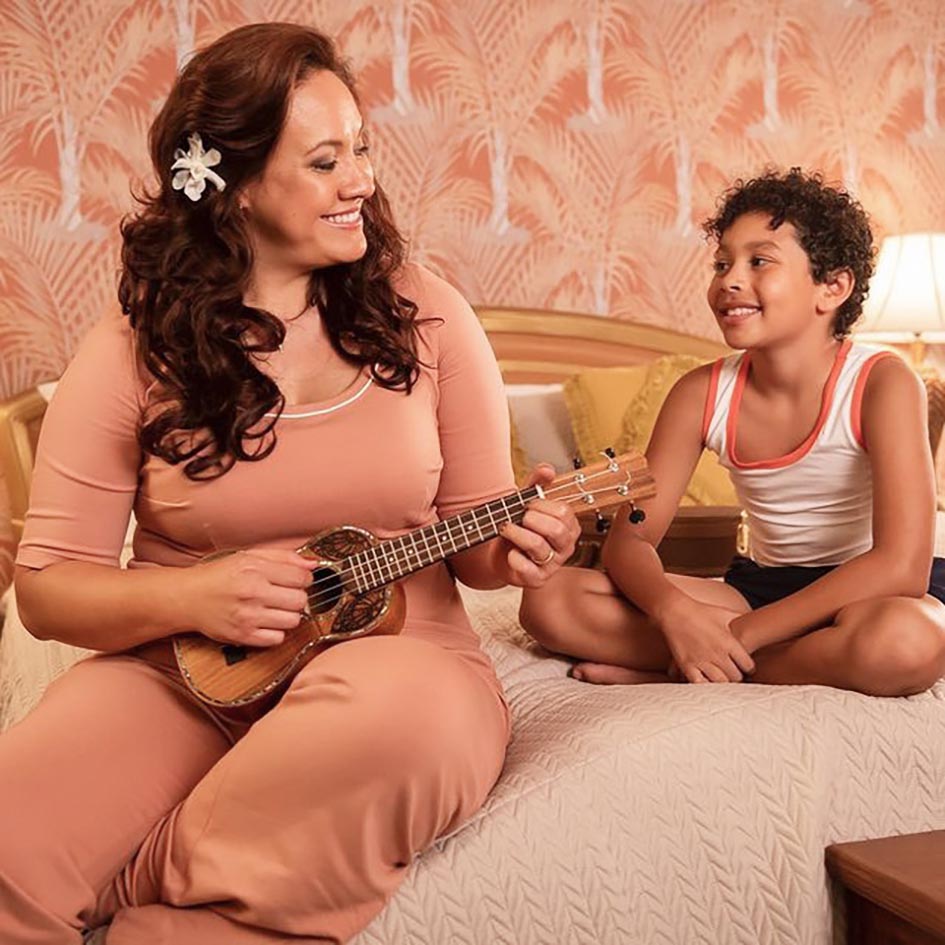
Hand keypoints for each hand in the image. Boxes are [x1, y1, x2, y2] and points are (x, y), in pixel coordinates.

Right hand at [180, 547, 316, 647]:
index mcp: (255, 570)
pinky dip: (276, 632)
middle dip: (297, 597)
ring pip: (293, 621)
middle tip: (285, 595)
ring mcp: (248, 617)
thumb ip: (283, 557)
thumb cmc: (219, 576)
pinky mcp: (243, 636)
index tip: (295, 580)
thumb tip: (313, 564)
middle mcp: (253, 594)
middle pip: (300, 600)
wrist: (187, 598)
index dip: (303, 579)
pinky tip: (266, 622)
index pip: (301, 577)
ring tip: (275, 608)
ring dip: (289, 615)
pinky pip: (277, 639)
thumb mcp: (248, 557)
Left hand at [494, 464, 580, 587]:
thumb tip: (548, 469)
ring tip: (505, 528)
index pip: (564, 512)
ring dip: (517, 534)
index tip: (527, 505)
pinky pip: (528, 569)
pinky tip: (510, 552)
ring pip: (539, 547)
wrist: (500, 553)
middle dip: (532, 519)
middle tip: (518, 517)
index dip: (543, 505)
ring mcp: (552, 565)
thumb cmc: (519, 526)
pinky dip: (514, 558)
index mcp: (568, 527)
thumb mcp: (525, 502)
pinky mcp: (537, 579)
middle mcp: (565, 547)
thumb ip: (536, 483)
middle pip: (557, 530)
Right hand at [656, 596, 754, 683]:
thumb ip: (740, 618)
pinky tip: (705, 678)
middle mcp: (717, 654)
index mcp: (729, 642)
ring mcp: (702, 661)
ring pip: (721, 683)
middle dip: (735, 675)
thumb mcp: (723, 613)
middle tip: (731, 671)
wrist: (674, 611)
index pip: (748, 666)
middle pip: (736, 677)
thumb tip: (752, 619)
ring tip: (720, 676)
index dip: (748, 667)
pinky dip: (705, 684)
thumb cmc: (700, 611)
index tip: (744, 666)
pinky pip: (700, 684)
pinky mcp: (687, 665)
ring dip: (722, 681)